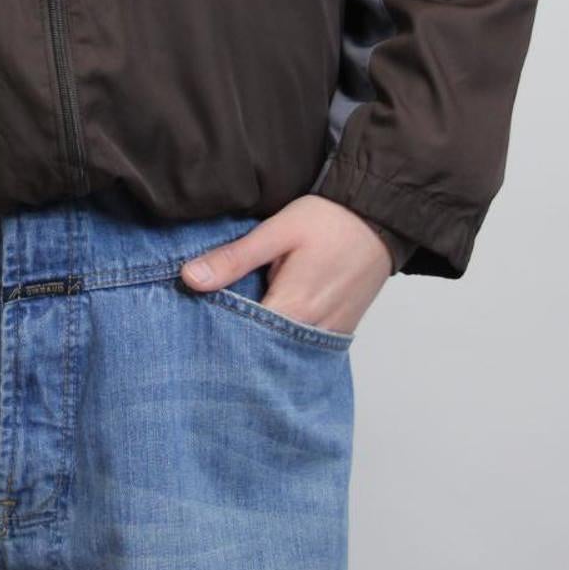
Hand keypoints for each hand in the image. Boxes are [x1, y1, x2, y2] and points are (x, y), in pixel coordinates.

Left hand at [179, 195, 390, 335]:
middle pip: (262, 351)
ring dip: (261, 343)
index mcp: (292, 309)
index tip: (192, 328)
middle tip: (205, 331)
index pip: (241, 339)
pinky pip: (305, 345)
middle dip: (235, 343)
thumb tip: (189, 277)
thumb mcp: (276, 232)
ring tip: (232, 330)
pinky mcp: (340, 329)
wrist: (379, 219)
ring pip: (284, 350)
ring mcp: (329, 334)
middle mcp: (311, 331)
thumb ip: (234, 259)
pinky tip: (267, 327)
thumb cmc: (330, 221)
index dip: (214, 333)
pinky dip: (285, 339)